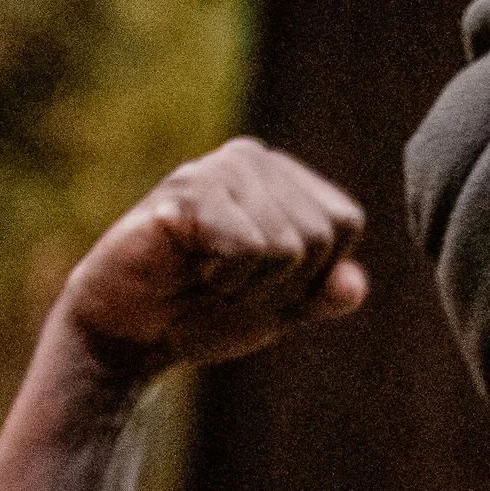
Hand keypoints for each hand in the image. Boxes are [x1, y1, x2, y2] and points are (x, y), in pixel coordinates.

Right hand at [59, 137, 368, 380]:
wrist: (133, 332)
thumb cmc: (201, 311)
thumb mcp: (278, 309)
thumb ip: (322, 295)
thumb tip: (356, 286)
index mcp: (282, 177)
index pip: (345, 224)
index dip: (312, 275)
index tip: (263, 284)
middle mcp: (253, 158)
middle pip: (319, 236)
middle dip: (280, 285)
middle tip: (227, 286)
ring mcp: (219, 168)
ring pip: (287, 245)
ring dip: (248, 286)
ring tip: (207, 278)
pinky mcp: (189, 189)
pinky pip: (247, 247)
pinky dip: (224, 279)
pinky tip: (188, 268)